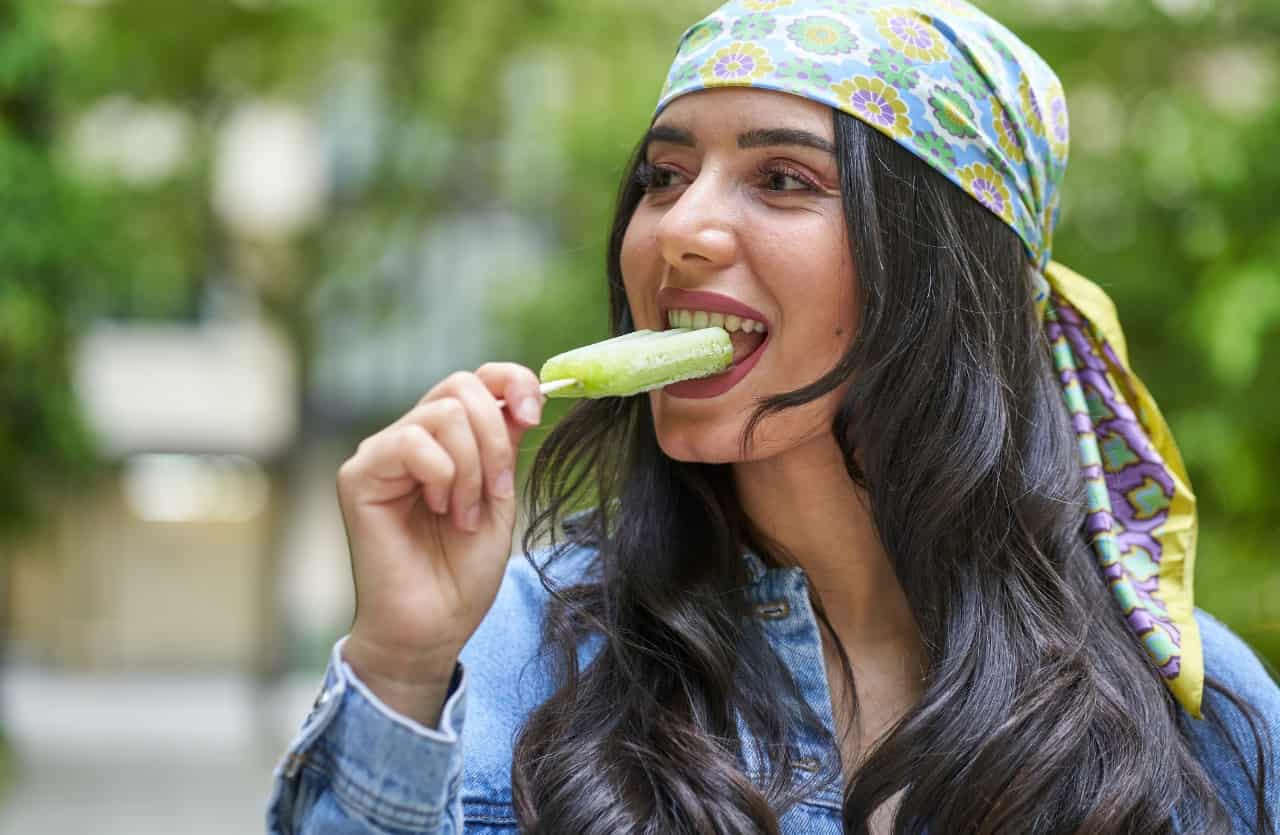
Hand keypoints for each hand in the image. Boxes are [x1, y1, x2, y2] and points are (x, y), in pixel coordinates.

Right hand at [335, 363, 543, 723]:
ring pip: (443, 413)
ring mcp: (382, 453)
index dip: (512, 381)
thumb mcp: (501, 495)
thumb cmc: (464, 571)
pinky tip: (441, 512)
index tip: (536, 414)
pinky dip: (443, 476)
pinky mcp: (359, 474)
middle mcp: (411, 438)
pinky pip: (412, 442)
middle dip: (496, 438)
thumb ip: (506, 443)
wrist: (435, 626)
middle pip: (461, 387)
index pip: (477, 378)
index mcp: (447, 439)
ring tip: (465, 514)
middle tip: (498, 492)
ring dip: (472, 467)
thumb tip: (519, 397)